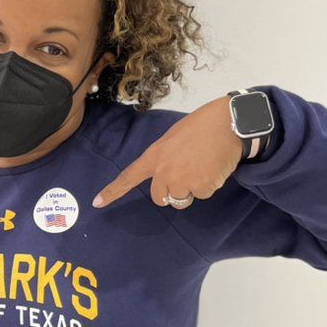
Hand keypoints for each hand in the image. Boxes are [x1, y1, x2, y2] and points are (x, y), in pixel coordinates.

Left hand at [92, 95, 243, 208]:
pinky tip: (214, 166)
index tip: (97, 203)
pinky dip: (210, 184)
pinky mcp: (201, 186)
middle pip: (160, 198)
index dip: (112, 191)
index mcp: (154, 156)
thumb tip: (167, 178)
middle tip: (188, 172)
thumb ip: (164, 159)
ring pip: (183, 199)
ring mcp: (182, 180)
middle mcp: (164, 171)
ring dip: (193, 188)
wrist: (229, 123)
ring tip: (203, 165)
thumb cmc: (202, 126)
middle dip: (172, 192)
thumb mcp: (173, 139)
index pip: (128, 177)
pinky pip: (203, 194)